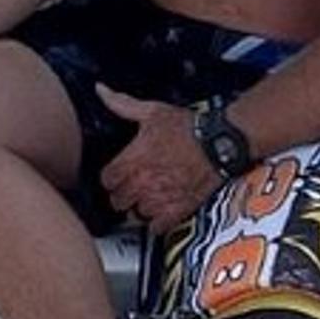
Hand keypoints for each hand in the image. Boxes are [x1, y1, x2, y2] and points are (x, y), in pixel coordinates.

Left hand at [95, 86, 222, 229]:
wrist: (219, 144)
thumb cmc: (186, 127)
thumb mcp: (152, 111)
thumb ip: (121, 104)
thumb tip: (100, 90)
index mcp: (133, 159)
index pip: (106, 180)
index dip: (110, 178)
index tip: (116, 175)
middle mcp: (143, 182)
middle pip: (118, 201)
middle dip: (121, 195)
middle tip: (129, 189)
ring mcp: (160, 199)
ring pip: (135, 216)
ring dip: (137, 209)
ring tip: (144, 200)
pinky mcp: (178, 211)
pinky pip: (156, 228)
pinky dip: (155, 223)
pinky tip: (159, 212)